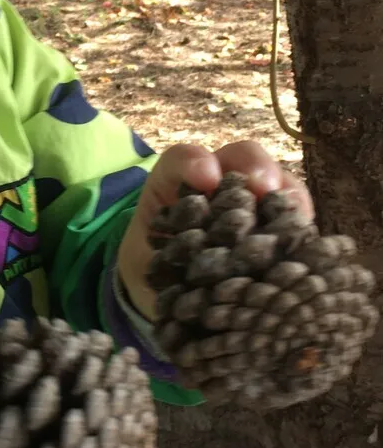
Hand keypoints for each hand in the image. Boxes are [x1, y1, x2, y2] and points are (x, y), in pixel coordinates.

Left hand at [117, 141, 314, 321]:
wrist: (166, 289)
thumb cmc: (152, 270)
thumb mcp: (142, 267)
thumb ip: (152, 268)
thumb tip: (175, 287)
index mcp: (175, 184)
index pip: (182, 160)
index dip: (194, 163)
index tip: (206, 179)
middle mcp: (217, 183)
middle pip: (240, 158)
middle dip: (253, 167)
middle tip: (262, 187)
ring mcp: (250, 200)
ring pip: (275, 181)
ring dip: (285, 193)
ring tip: (293, 213)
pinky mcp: (275, 224)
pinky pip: (294, 215)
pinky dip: (300, 224)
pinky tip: (304, 238)